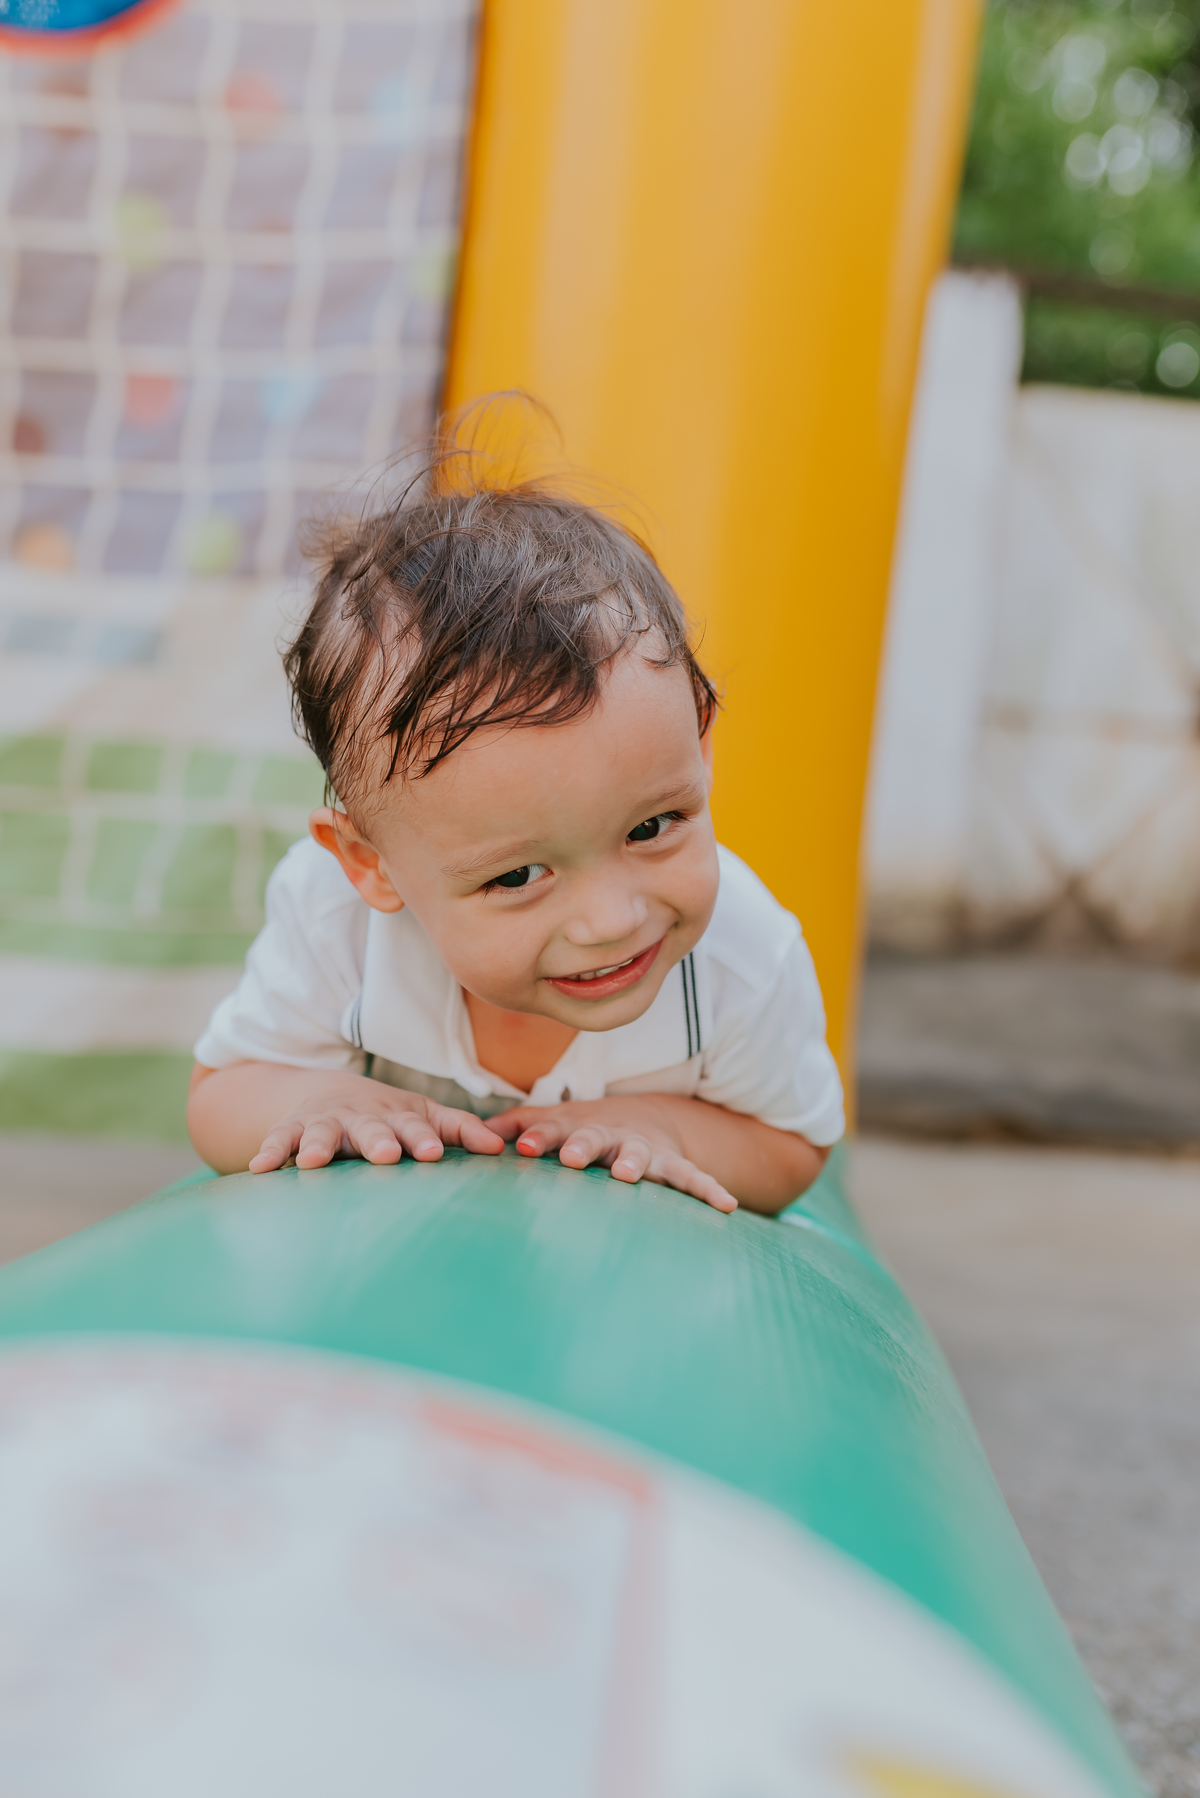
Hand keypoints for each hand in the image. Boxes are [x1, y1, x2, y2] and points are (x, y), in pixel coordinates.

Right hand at [248, 1085, 504, 1172]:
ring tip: (314, 1162)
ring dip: (319, 1145)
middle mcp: (361, 1116)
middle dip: (376, 1140)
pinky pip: (280, 1140)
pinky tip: (259, 1170)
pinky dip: (271, 1152)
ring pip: (323, 1132)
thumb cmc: (393, 1117)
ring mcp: (326, 1121)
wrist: (336, 1093)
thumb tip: (500, 1148)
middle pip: (370, 1128)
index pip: (414, 1127)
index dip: (422, 1139)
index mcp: (397, 1115)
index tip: (432, 1154)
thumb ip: (462, 1131)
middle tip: (384, 1155)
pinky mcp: (294, 1129)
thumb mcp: (427, 1116)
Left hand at [489, 1098, 737, 1213]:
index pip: (554, 1130)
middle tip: (572, 1158)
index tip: (523, 1148)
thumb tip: (474, 1135)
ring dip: (636, 1163)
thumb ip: (518, 1128)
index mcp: (577, 1129)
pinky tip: (726, 1206)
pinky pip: (692, 1178)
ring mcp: (643, 1150)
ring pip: (640, 1156)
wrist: (643, 1119)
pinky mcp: (672, 1165)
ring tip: (631, 1175)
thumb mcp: (552, 1123)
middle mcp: (611, 1137)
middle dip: (583, 1146)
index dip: (539, 1137)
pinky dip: (709, 1190)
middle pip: (595, 1138)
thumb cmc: (583, 1131)